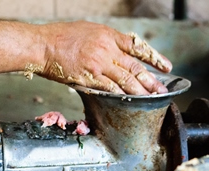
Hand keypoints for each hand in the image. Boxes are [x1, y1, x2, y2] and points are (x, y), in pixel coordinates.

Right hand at [39, 21, 171, 94]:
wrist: (43, 45)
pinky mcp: (89, 77)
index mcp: (108, 35)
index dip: (154, 57)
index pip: (137, 46)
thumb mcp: (87, 31)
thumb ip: (103, 40)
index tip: (165, 67)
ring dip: (140, 91)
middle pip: (135, 66)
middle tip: (161, 90)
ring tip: (151, 99)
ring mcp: (99, 63)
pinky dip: (120, 95)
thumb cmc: (60, 37)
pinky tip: (129, 101)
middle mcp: (107, 49)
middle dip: (151, 80)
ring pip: (125, 79)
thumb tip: (113, 50)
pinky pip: (109, 88)